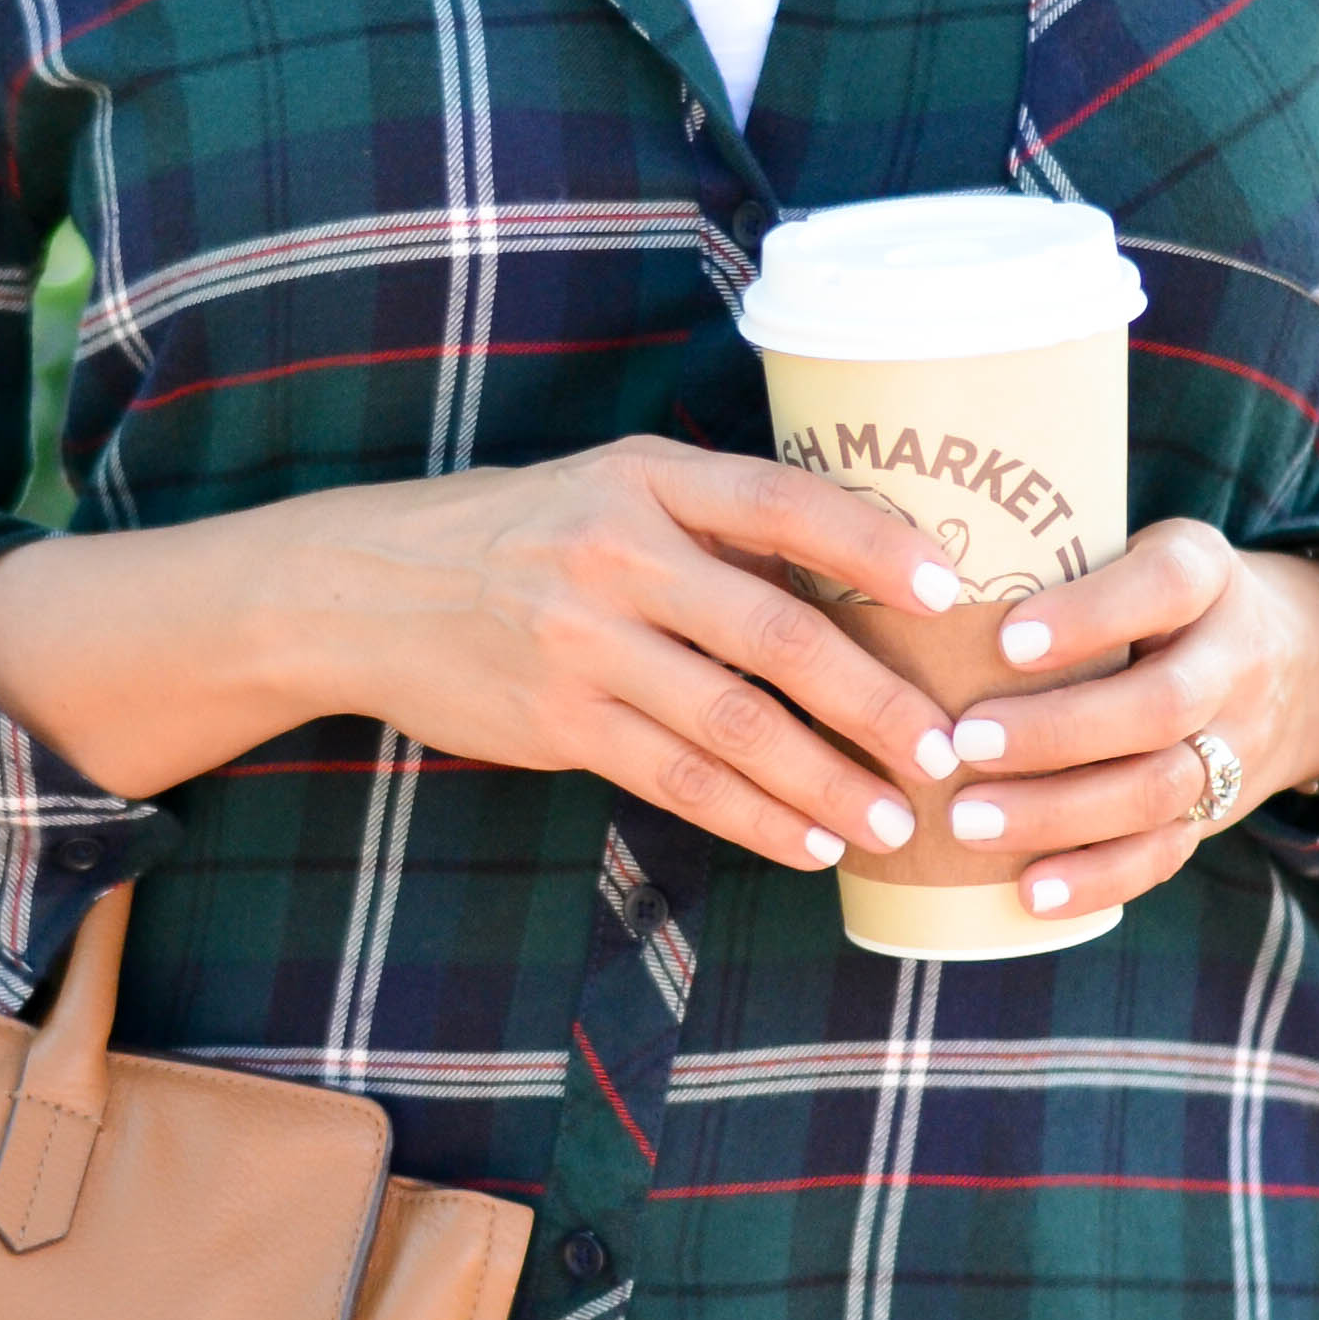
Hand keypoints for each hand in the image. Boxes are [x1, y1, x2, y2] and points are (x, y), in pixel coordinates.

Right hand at [0, 439, 987, 872]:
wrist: (367, 589)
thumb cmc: (524, 533)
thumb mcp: (614, 488)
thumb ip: (721, 523)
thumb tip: (875, 573)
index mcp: (649, 478)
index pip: (786, 501)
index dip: (875, 546)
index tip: (952, 594)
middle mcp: (618, 553)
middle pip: (776, 632)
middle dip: (873, 700)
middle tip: (943, 748)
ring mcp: (584, 643)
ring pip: (734, 724)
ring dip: (825, 781)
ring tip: (893, 820)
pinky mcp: (559, 720)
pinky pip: (678, 779)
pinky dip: (753, 816)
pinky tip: (808, 841)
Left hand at [922, 525, 1318, 928]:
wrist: (1302, 662)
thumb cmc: (1158, 600)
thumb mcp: (1134, 551)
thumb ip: (1050, 561)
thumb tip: (894, 575)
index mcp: (1204, 574)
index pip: (1161, 587)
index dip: (1089, 617)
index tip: (1005, 641)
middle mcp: (1233, 658)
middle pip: (1159, 705)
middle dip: (1055, 733)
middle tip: (960, 744)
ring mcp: (1234, 741)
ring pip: (1160, 788)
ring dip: (1060, 813)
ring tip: (967, 822)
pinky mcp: (1217, 811)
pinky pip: (1165, 853)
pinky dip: (1097, 878)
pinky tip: (1028, 892)